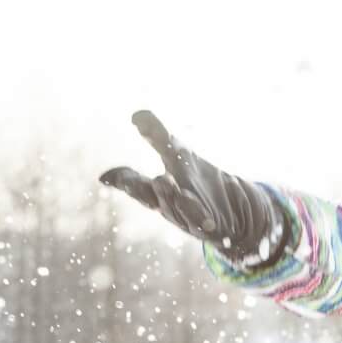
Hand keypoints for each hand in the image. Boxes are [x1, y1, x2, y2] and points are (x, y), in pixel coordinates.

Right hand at [99, 110, 286, 260]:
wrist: (234, 209)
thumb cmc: (197, 182)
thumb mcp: (178, 156)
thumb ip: (157, 135)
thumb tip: (137, 115)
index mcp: (156, 190)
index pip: (135, 185)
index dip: (124, 180)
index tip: (107, 177)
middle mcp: (169, 205)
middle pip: (157, 199)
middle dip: (157, 190)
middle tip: (158, 178)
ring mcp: (190, 218)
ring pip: (180, 211)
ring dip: (176, 201)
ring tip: (170, 185)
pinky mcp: (211, 227)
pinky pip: (205, 225)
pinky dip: (204, 222)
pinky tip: (207, 220)